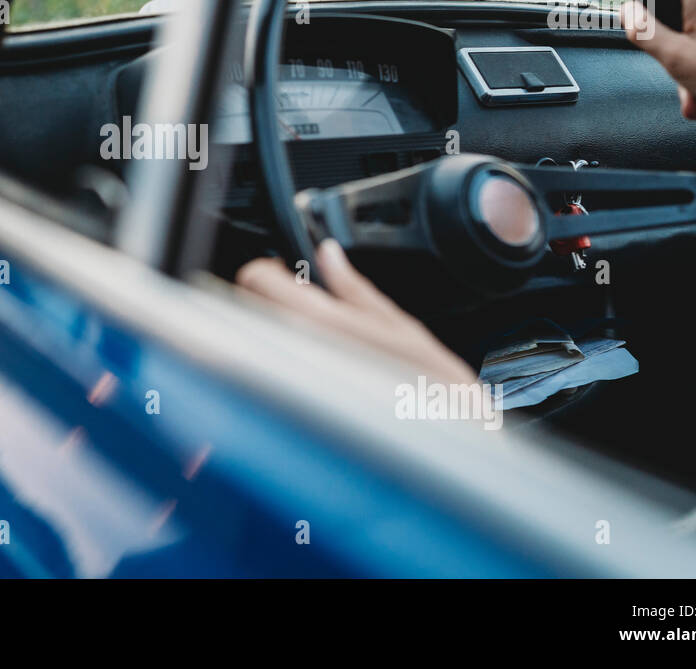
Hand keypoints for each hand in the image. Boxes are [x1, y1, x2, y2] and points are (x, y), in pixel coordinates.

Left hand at [235, 238, 476, 385]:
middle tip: (301, 302)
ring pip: (258, 341)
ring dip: (275, 330)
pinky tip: (315, 365)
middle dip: (269, 299)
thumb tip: (328, 254)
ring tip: (312, 336)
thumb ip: (353, 287)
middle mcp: (296, 352)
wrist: (445, 442)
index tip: (286, 272)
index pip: (256, 278)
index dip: (268, 269)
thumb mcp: (399, 324)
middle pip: (250, 308)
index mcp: (320, 321)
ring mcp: (290, 383)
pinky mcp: (293, 409)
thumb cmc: (432, 385)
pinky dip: (283, 362)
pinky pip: (272, 374)